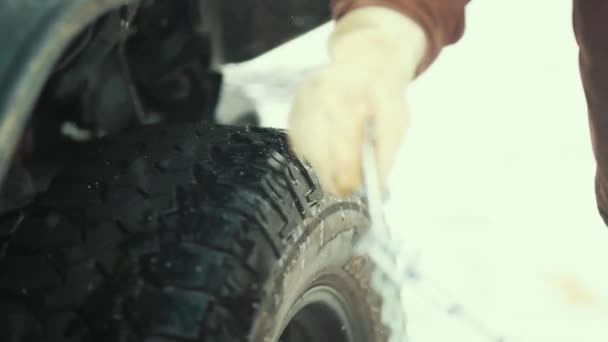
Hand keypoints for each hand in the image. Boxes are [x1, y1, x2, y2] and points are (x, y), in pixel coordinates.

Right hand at [288, 7, 426, 195]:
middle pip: (319, 148)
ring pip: (307, 149)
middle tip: (344, 188)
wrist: (364, 63)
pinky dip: (314, 153)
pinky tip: (329, 146)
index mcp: (354, 94)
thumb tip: (375, 186)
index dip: (346, 169)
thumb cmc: (382, 98)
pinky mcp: (294, 109)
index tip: (352, 188)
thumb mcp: (397, 122)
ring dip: (324, 164)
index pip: (343, 139)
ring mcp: (304, 101)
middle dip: (332, 174)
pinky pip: (300, 144)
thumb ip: (385, 153)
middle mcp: (323, 94)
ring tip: (342, 160)